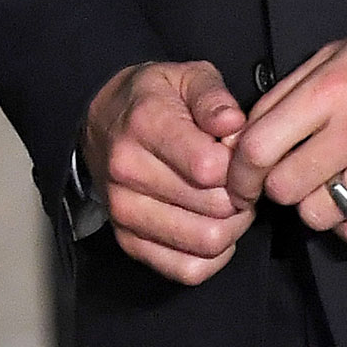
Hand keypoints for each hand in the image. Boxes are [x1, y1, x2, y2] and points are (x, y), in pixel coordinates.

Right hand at [82, 60, 255, 284]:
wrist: (103, 121)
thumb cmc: (156, 97)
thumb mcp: (188, 76)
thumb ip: (214, 96)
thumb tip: (235, 124)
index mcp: (146, 124)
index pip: (209, 167)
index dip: (241, 164)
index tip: (243, 154)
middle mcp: (128, 171)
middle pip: (213, 209)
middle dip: (242, 196)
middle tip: (243, 180)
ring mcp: (124, 212)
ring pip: (204, 243)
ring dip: (232, 227)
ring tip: (231, 202)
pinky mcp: (128, 242)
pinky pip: (187, 270)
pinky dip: (213, 256)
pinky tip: (215, 226)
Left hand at [226, 15, 346, 249]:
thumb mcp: (342, 50)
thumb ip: (292, 87)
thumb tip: (250, 126)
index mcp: (332, 90)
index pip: (259, 148)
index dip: (239, 170)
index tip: (240, 177)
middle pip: (284, 189)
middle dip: (277, 186)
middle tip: (289, 176)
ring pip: (319, 216)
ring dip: (315, 206)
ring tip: (328, 185)